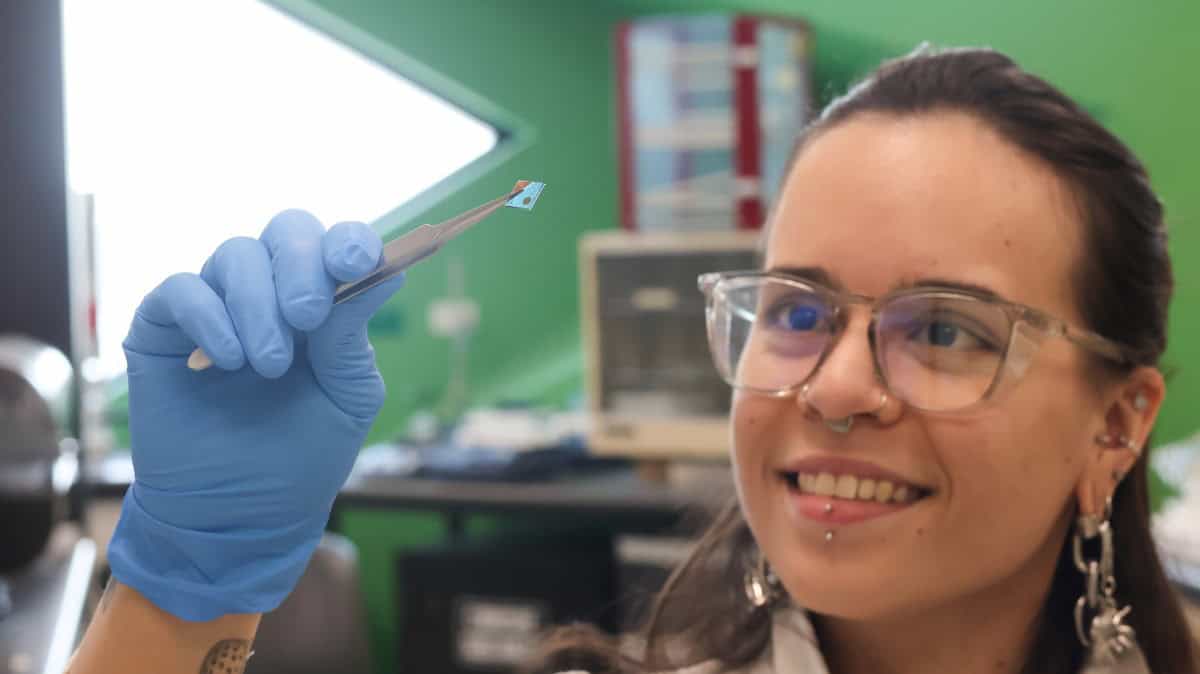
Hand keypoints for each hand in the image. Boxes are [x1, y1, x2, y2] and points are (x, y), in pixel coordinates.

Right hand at [106, 210, 403, 620]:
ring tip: (269, 365)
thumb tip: (388, 274)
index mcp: (324, 303)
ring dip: (258, 305)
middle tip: (307, 315)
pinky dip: (210, 317)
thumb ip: (355, 340)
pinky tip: (228, 361)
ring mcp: (217, 305)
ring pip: (235, 255)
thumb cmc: (301, 457)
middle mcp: (271, 292)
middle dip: (301, 265)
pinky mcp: (163, 328)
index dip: (349, 240)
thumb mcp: (346, 400)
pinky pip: (182, 289)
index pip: (336, 244)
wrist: (239, 516)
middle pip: (286, 231)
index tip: (358, 260)